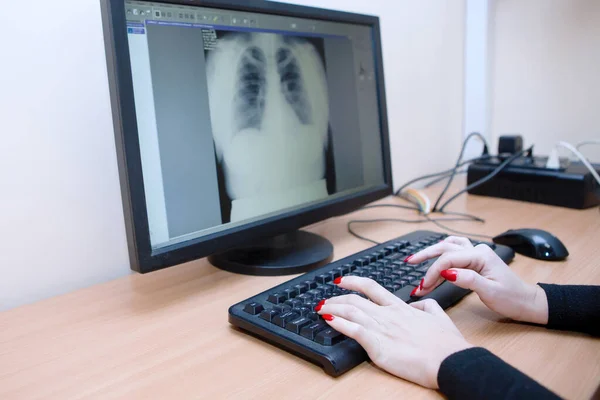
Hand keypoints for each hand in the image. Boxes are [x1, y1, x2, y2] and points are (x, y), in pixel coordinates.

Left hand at [317, 276, 471, 388]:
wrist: (451, 361)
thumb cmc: (447, 344)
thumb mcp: (439, 315)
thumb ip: (426, 305)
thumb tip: (417, 302)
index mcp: (401, 308)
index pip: (372, 287)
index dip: (353, 281)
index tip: (341, 280)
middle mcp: (389, 315)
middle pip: (355, 299)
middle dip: (335, 298)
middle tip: (324, 300)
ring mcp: (383, 329)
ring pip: (350, 311)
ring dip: (332, 309)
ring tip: (321, 309)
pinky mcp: (379, 345)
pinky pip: (353, 330)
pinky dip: (339, 324)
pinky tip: (328, 321)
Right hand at [408, 236, 547, 324]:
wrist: (527, 302)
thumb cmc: (511, 298)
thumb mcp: (490, 291)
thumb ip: (468, 279)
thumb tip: (447, 271)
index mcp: (480, 255)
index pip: (448, 259)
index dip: (432, 272)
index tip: (423, 286)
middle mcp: (477, 251)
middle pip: (445, 248)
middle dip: (425, 257)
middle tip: (409, 262)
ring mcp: (476, 254)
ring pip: (448, 247)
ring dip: (431, 253)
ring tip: (415, 260)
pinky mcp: (476, 261)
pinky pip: (455, 251)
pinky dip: (442, 253)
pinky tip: (435, 257)